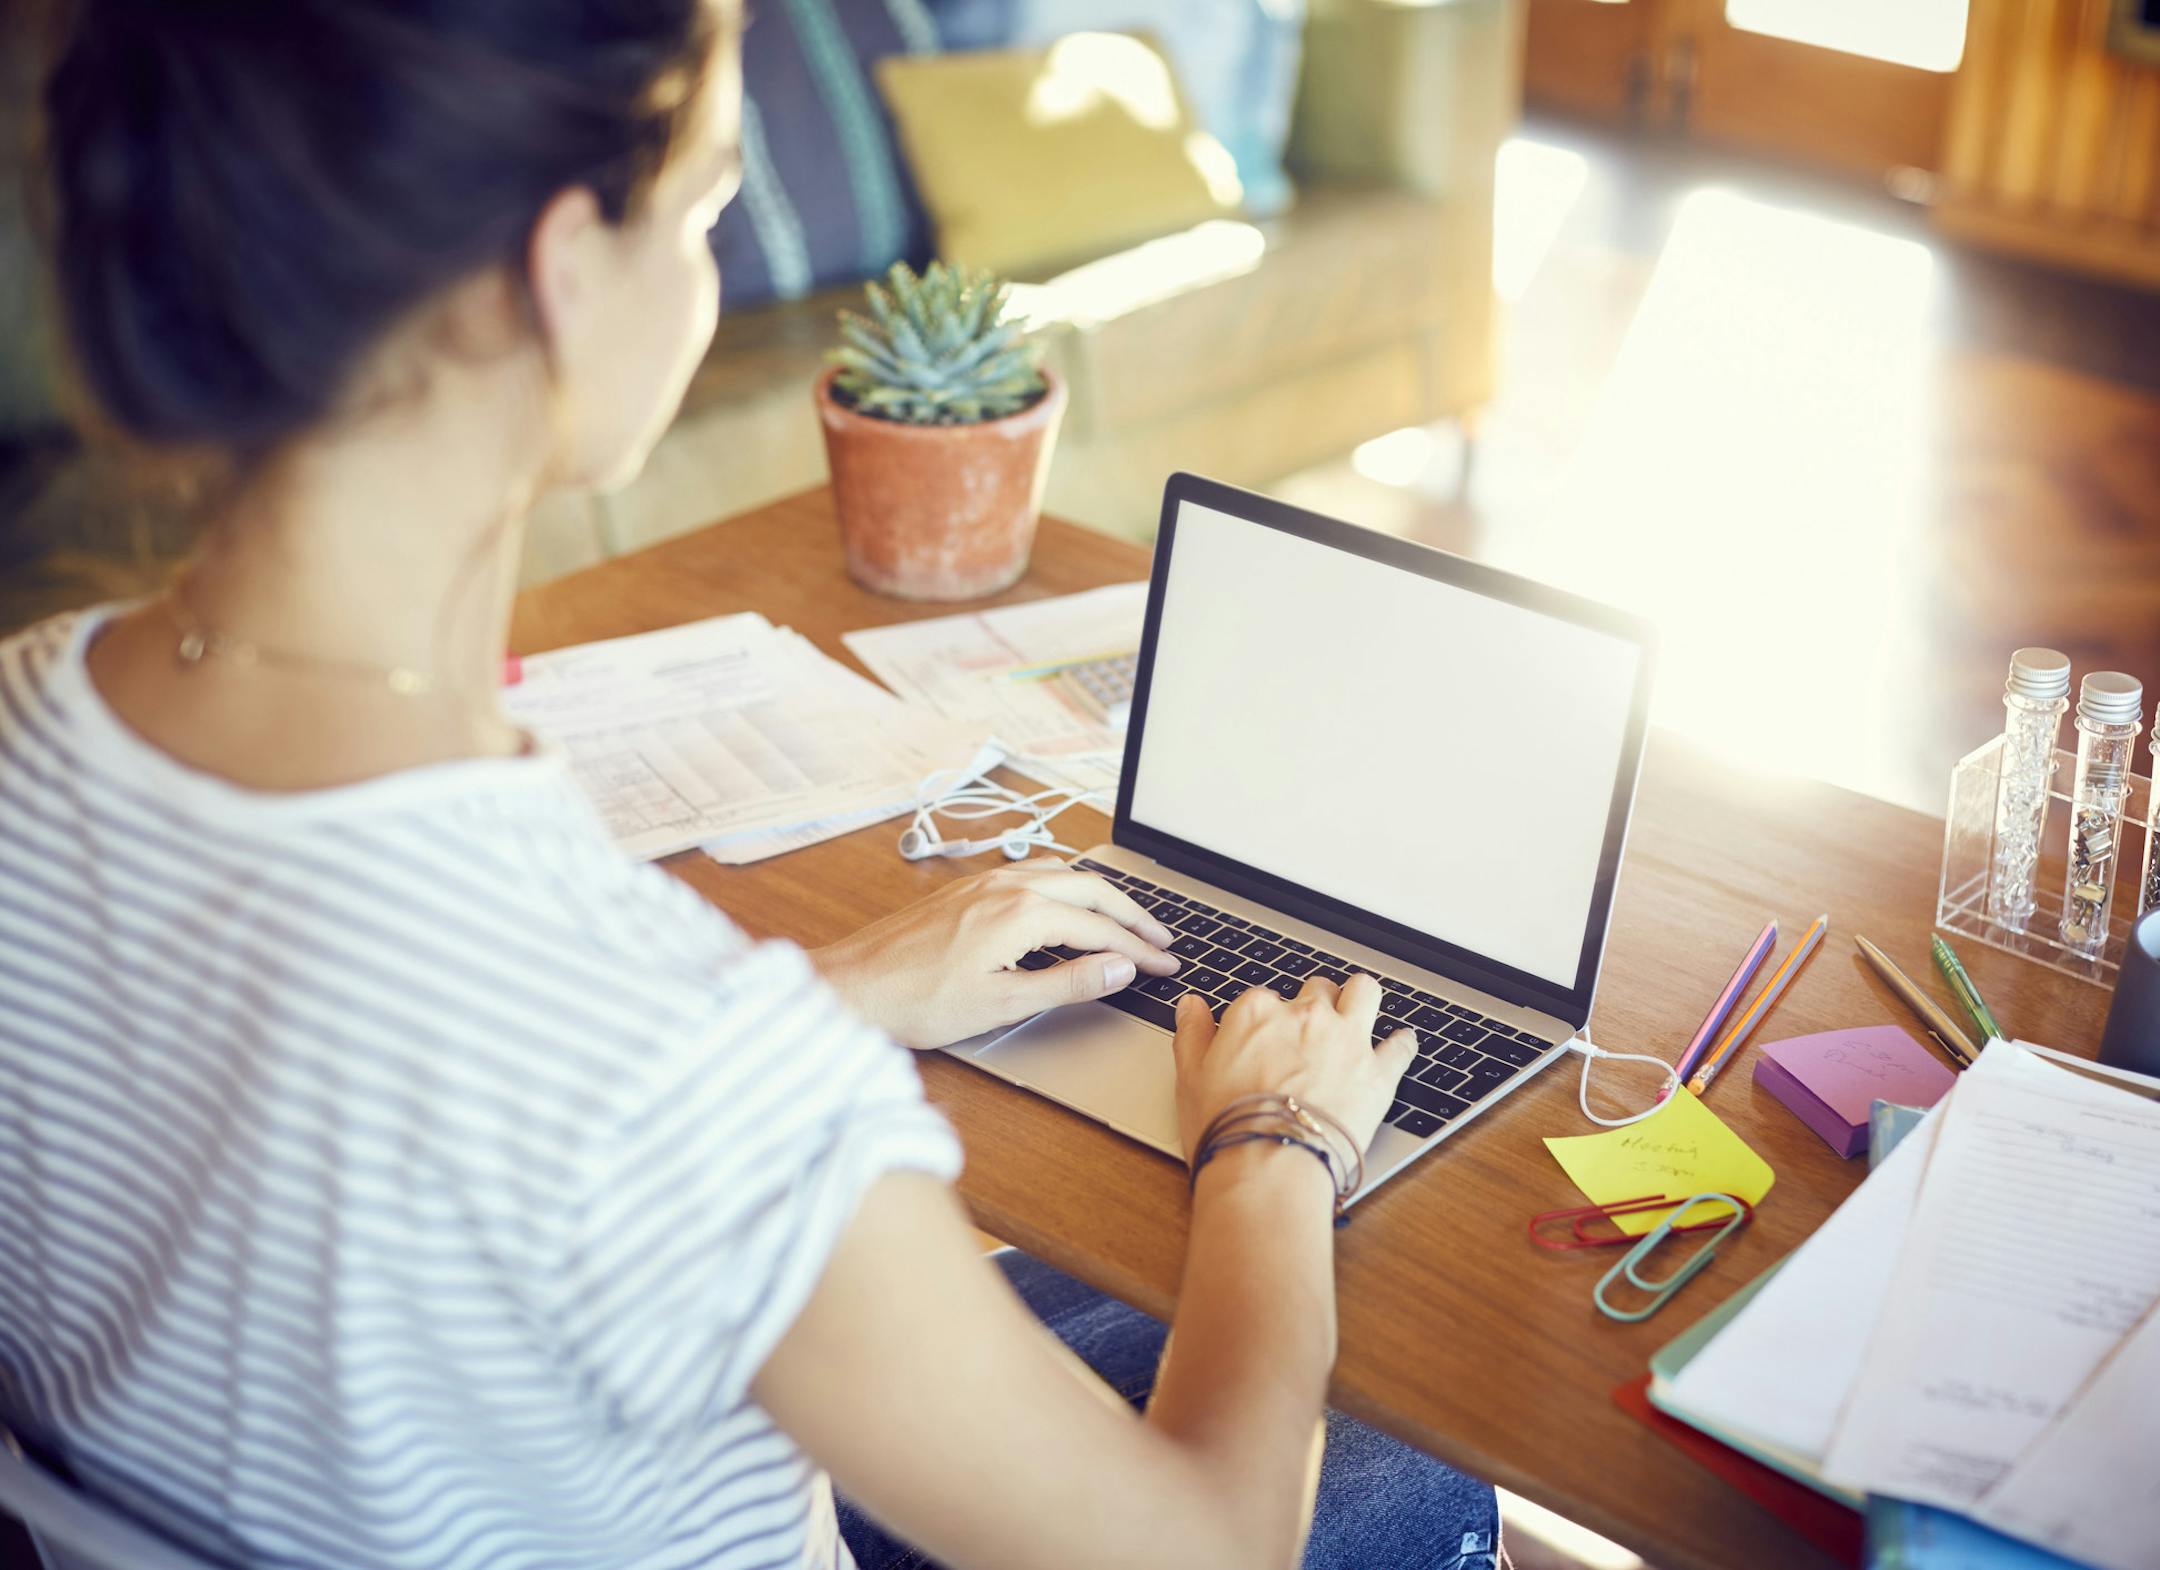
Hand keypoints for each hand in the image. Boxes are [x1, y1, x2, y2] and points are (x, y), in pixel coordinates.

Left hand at [814, 857, 1179, 1049]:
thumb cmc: (917, 1001)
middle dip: (1132, 914)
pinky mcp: (967, 889)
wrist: (853, 987)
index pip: (1100, 928)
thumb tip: (1119, 968)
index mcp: (1021, 913)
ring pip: (1062, 875)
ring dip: (1100, 896)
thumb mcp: (1003, 1004)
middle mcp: (1006, 887)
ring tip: (1125, 920)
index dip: (1139, 950)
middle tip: (1162, 940)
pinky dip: (1066, 887)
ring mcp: (984, 883)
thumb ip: (1068, 983)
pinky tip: (1065, 904)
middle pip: (1090, 889)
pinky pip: (1033, 874)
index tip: (1166, 966)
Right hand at [1170, 975, 1414, 1163]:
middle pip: (1316, 990)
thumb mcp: (1190, 1077)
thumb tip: (1191, 1007)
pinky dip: (1402, 1044)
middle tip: (1310, 1030)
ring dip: (1360, 999)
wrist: (1270, 1166)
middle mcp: (1305, 1016)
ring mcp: (1346, 1040)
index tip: (1265, 1039)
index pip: (1264, 998)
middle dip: (1315, 1005)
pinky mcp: (1378, 1072)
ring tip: (1358, 1011)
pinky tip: (1400, 1045)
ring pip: (1364, 993)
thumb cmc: (1227, 1126)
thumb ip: (1193, 1034)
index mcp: (1257, 1013)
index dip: (1266, 1019)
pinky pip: (1400, 1046)